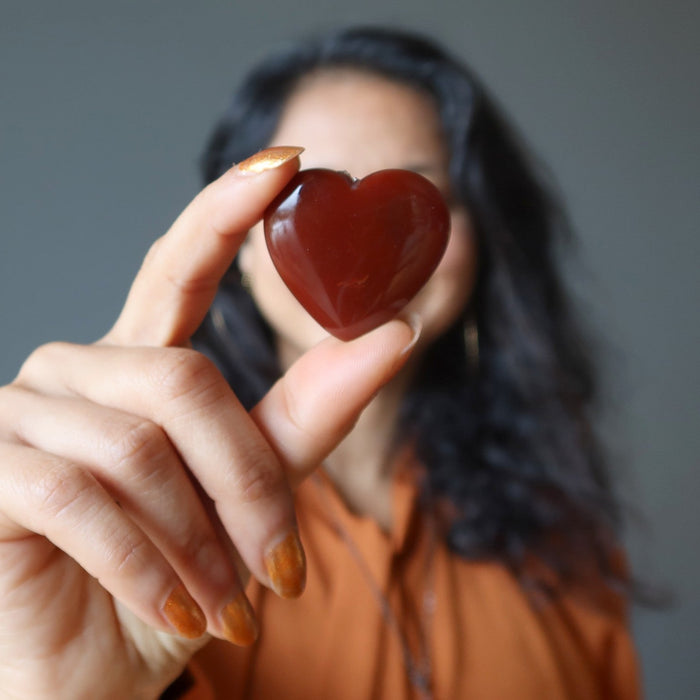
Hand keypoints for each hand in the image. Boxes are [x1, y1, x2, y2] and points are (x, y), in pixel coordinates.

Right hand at [0, 148, 417, 698]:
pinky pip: (85, 497)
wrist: (92, 667)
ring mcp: (21, 411)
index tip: (287, 161)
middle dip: (249, 483)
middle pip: (187, 382)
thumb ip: (311, 409)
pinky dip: (148, 565)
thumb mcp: (253, 487)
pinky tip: (175, 609)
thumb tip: (396, 331)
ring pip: (143, 444)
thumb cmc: (177, 573)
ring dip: (202, 538)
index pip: (178, 263)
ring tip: (224, 599)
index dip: (227, 209)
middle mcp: (75, 369)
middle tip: (281, 566)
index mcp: (138, 363)